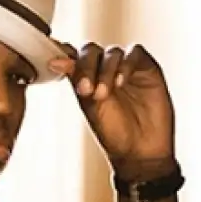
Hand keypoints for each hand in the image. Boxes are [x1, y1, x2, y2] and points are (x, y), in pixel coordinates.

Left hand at [49, 43, 176, 179]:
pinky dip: (125, 65)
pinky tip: (120, 82)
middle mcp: (105, 69)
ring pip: (111, 52)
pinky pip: (135, 54)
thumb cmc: (113, 132)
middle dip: (85, 67)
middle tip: (85, 90)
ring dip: (105, 71)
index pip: (73, 55)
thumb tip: (55, 61)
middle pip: (91, 51)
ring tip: (103, 95)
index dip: (64, 55)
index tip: (54, 64)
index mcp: (86, 77)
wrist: (139, 150)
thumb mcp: (89, 105)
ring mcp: (126, 67)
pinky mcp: (146, 68)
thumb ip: (76, 80)